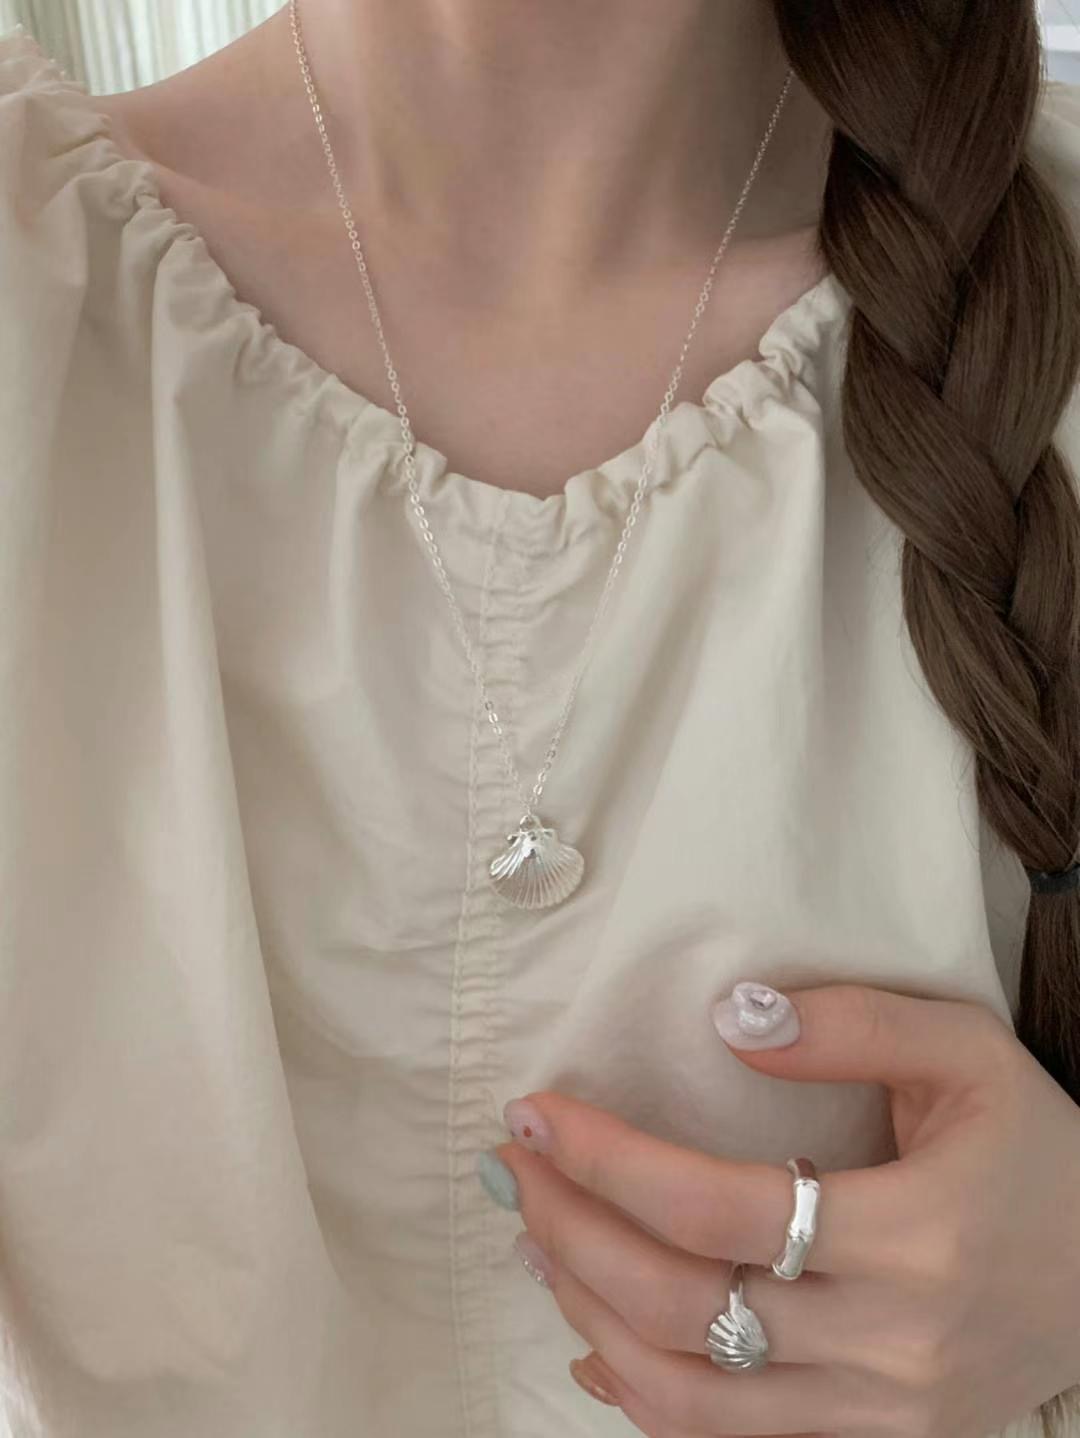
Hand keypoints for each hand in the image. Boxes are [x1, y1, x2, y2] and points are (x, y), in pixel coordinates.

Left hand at [491, 982, 1079, 1436]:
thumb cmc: (1037, 1152)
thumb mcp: (967, 1053)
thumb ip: (852, 1025)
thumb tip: (729, 1019)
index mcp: (913, 1236)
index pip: (715, 1206)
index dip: (607, 1160)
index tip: (538, 1112)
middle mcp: (888, 1345)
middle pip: (678, 1307)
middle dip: (569, 1231)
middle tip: (515, 1166)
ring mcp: (878, 1416)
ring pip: (684, 1398)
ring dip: (587, 1312)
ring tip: (538, 1239)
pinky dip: (642, 1399)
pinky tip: (594, 1336)